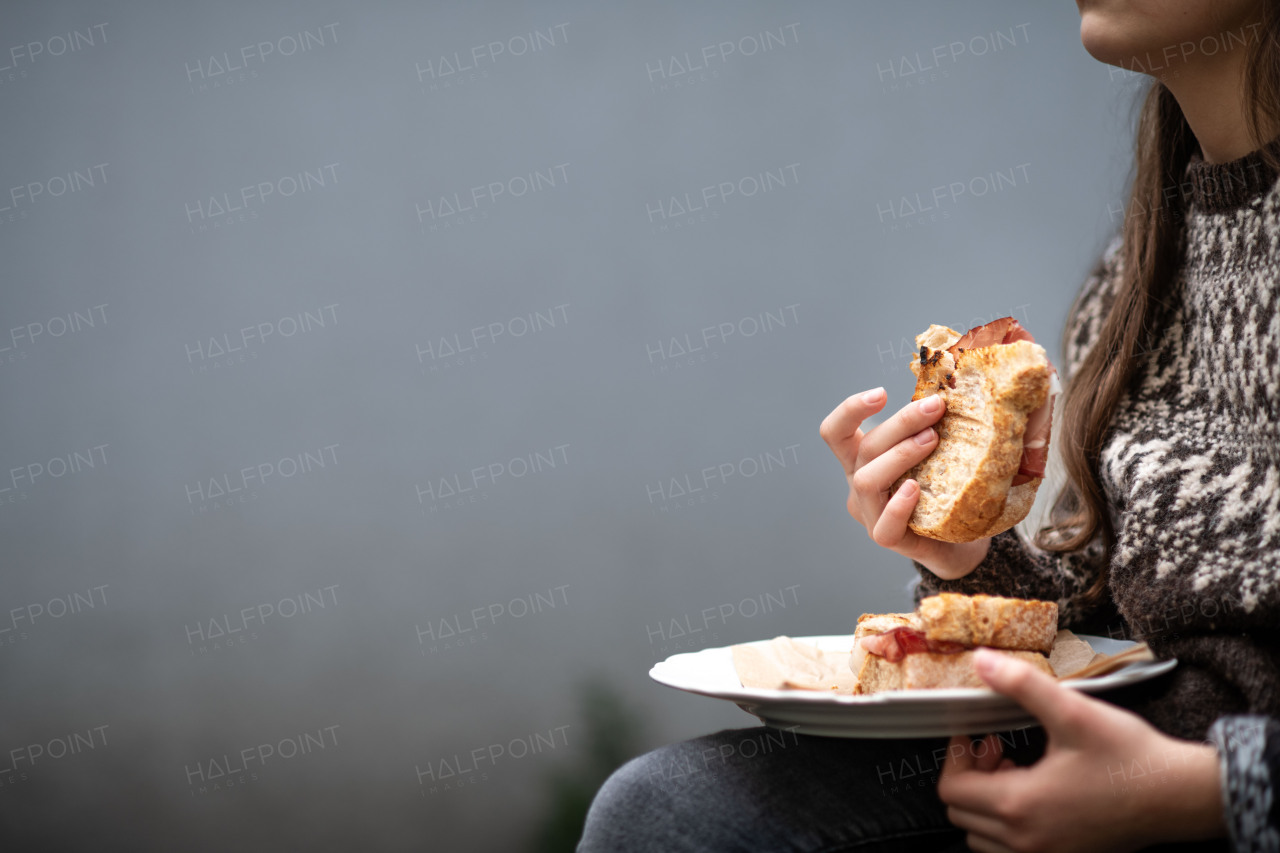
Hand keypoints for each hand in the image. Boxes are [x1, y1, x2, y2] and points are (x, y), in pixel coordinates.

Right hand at [819, 387, 988, 578]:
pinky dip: (899, 505)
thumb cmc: (945, 492)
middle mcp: (859, 485)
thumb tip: (960, 389)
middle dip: (900, 422)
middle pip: (864, 448)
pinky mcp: (888, 539)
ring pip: (868, 481)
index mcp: (863, 460)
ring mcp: (870, 514)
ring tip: (933, 439)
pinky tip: (916, 489)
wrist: (959, 544)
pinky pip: (885, 525)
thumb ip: (932, 428)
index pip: (836, 432)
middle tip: (935, 407)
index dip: (850, 410)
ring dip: (900, 455)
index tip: (882, 393)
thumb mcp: (932, 454)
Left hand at [937, 649, 1224, 852]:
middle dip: (969, 775)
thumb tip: (981, 661)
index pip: (952, 790)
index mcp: (1022, 805)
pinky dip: (1007, 825)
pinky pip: (1010, 850)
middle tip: (995, 747)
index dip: (955, 756)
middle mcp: (1028, 841)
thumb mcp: (1072, 711)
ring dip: (985, 803)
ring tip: (1014, 770)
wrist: (1180, 796)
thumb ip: (1021, 685)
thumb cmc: (1129, 757)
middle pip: (962, 814)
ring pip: (982, 837)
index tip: (974, 734)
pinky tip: (1035, 794)